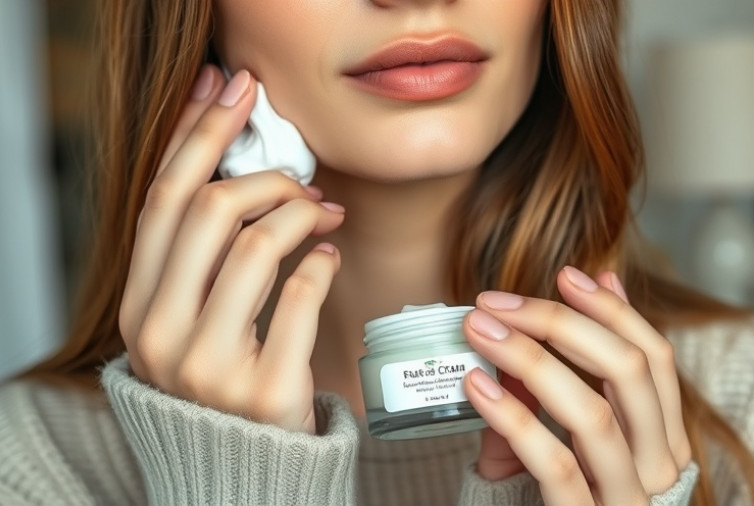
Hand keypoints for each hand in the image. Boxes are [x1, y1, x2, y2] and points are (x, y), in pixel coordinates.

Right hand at [118, 65, 344, 432]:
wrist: (248, 468)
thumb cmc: (226, 377)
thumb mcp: (193, 316)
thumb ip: (203, 252)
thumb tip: (238, 158)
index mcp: (139, 307)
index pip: (164, 199)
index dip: (199, 134)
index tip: (233, 90)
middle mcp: (160, 334)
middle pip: (210, 210)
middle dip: (267, 177)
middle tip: (303, 179)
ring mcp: (208, 364)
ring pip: (257, 243)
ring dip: (301, 214)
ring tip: (323, 217)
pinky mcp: (264, 387)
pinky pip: (301, 295)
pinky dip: (321, 263)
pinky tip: (326, 258)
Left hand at [462, 268, 691, 504]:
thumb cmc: (571, 496)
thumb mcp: (581, 432)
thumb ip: (585, 365)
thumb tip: (590, 278)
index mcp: (664, 440)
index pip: (655, 358)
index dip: (612, 309)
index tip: (565, 273)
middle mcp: (660, 469)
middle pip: (630, 372)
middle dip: (561, 322)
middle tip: (497, 301)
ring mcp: (627, 501)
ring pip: (594, 413)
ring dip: (530, 360)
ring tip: (479, 331)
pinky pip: (554, 466)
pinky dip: (512, 418)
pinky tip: (475, 386)